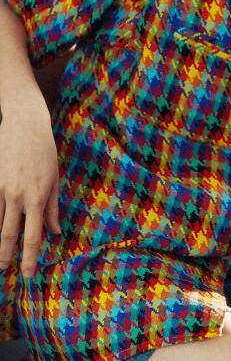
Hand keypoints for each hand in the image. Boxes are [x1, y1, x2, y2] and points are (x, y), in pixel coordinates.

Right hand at [0, 91, 61, 278]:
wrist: (25, 125)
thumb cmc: (45, 152)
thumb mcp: (54, 179)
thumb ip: (53, 208)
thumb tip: (56, 232)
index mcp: (37, 197)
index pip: (33, 235)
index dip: (30, 258)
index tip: (28, 274)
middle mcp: (18, 196)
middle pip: (8, 235)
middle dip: (5, 256)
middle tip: (5, 271)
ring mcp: (2, 189)